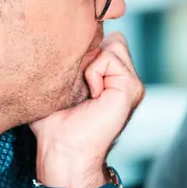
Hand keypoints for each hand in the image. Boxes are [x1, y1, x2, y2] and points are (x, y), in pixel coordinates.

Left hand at [31, 32, 143, 187]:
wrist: (63, 151)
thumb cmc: (54, 124)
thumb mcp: (55, 85)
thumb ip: (65, 59)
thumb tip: (55, 35)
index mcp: (109, 77)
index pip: (104, 37)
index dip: (83, 48)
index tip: (69, 76)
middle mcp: (123, 77)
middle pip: (110, 37)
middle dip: (87, 54)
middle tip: (77, 85)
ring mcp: (131, 83)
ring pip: (112, 43)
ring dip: (89, 65)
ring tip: (84, 91)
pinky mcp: (132, 88)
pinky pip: (110, 58)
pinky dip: (93, 74)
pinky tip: (91, 96)